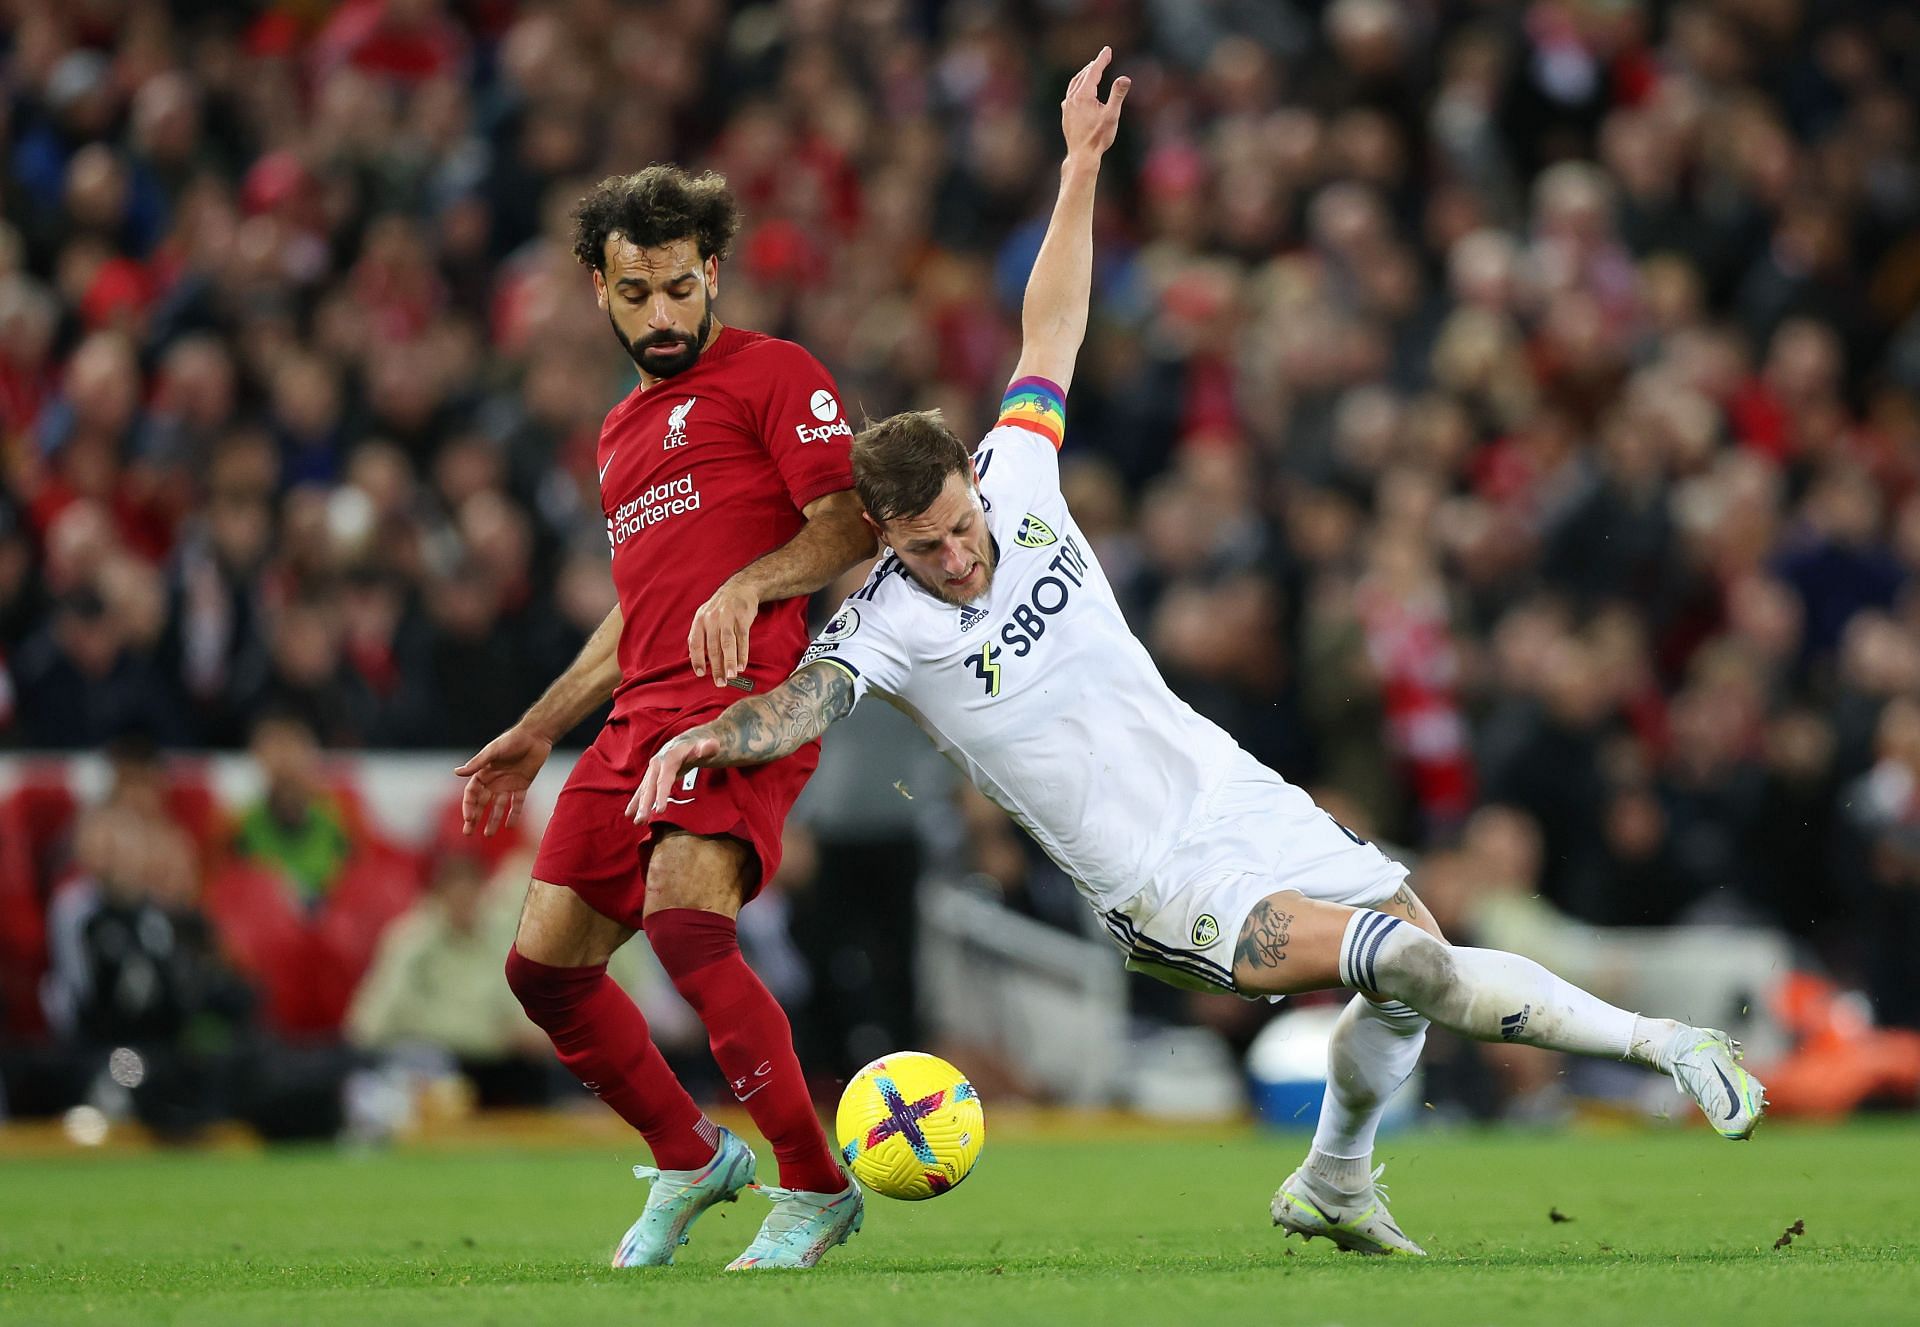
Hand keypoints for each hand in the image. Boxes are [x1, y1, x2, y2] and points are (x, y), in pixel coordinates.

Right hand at [453, 725, 553, 836]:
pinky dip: (514, 814)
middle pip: (482, 803)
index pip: (472, 793)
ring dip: (493, 820)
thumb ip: (477, 764)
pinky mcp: (522, 785)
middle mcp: (494, 780)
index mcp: (484, 772)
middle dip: (475, 817)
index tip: (469, 818)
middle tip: (468, 833)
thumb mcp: (493, 751)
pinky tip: (510, 826)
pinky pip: (517, 803)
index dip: (469, 806)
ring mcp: (508, 784)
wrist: (535, 736)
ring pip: (498, 806)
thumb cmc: (512, 740)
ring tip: (488, 834)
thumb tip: (457, 772)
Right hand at [628, 732, 722, 822]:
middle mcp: (659, 762)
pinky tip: (630, 813)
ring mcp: (655, 768)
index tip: (661, 810)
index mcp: (671, 756)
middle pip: (651, 785)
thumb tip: (710, 747)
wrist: (695, 738)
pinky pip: (644, 788)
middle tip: (641, 821)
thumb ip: (709, 747)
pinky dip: (637, 801)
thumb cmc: (703, 744)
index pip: (665, 778)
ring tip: (636, 822)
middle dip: (645, 804)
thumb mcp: (709, 744)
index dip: (662, 793)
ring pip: (645, 788)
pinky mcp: (654, 774)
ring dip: (639, 805)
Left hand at [688, 577, 756, 684]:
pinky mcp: (743, 619)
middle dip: (716, 667)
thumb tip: (693, 655)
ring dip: (730, 662)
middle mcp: (712, 619)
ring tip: (731, 676)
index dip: (697, 659)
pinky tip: (742, 665)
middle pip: (713, 647)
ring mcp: (728, 618)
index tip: (700, 673)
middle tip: (719, 682)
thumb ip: (698, 634)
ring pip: (728, 644)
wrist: (740, 588)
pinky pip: (742, 639)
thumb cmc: (720, 606)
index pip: (696, 643)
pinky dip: (742, 654)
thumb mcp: (704, 615)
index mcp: (700, 620)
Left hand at [1061, 46, 1129, 160]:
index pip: (1093, 71)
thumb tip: (1125, 78)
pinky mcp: (1066, 115)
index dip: (1102, 59)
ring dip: (1084, 74)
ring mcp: (1067, 107)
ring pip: (1074, 84)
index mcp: (1084, 95)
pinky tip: (1080, 91)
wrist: (1082, 156)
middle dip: (1094, 65)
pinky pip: (1070, 94)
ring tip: (1092, 69)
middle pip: (1083, 76)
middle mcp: (1073, 98)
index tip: (1107, 49)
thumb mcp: (1112, 115)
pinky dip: (1077, 86)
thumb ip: (1117, 95)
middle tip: (1103, 57)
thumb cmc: (1098, 137)